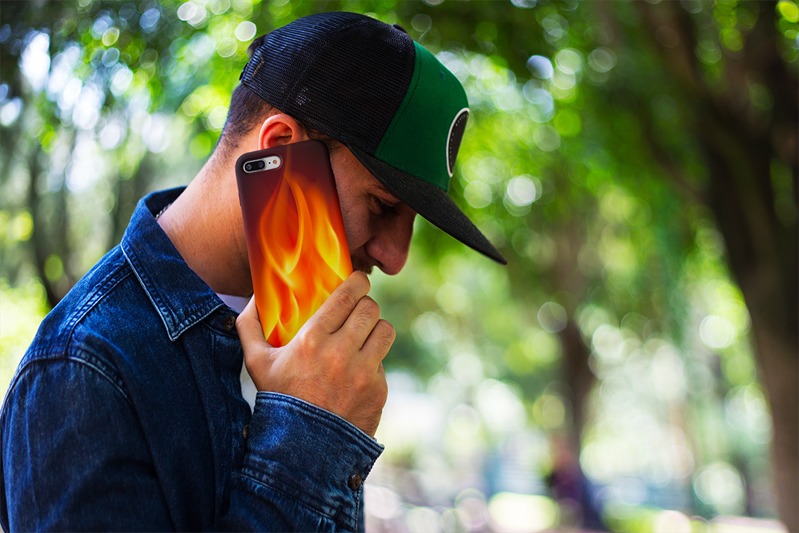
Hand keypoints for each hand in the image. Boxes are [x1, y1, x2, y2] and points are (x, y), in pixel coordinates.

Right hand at [236, 272, 393, 436]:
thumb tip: (252, 299)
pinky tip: (358, 371)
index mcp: (312, 340)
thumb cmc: (278, 400)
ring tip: (365, 335)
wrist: (302, 450)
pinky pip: (383, 362)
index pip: (348, 296)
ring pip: (385, 331)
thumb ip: (249, 327)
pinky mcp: (378, 390)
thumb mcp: (256, 363)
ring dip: (375, 329)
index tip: (358, 280)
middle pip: (370, 309)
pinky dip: (373, 363)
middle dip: (366, 305)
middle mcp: (341, 353)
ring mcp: (363, 373)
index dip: (358, 282)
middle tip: (359, 310)